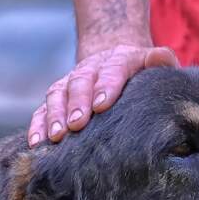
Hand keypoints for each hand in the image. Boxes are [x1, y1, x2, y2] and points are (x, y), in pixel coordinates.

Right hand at [28, 42, 177, 145]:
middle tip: (76, 124)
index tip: (101, 106)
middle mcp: (91, 67)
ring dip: (54, 115)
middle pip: (80, 81)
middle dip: (76, 103)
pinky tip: (37, 143)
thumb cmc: (142, 75)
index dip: (106, 85)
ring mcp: (70, 82)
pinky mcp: (57, 98)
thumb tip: (160, 56)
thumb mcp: (156, 66)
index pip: (112, 68)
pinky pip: (42, 109)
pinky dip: (37, 125)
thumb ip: (161, 61)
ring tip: (56, 136)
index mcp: (119, 58)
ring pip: (57, 94)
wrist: (117, 64)